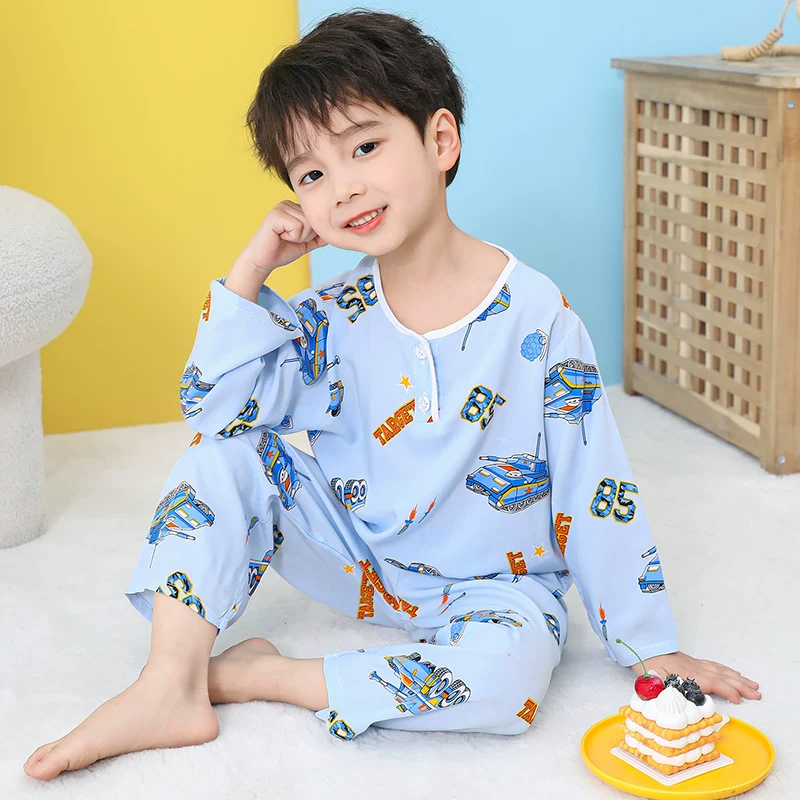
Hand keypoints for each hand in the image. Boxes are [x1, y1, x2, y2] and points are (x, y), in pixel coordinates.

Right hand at [240, 200, 327, 275]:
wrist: (264, 261)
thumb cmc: (282, 251)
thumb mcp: (306, 242)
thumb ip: (319, 236)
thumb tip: (335, 232)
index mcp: (295, 208)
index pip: (317, 219)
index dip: (311, 234)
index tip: (295, 238)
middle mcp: (288, 204)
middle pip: (313, 221)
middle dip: (305, 236)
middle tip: (289, 239)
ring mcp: (281, 207)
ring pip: (307, 223)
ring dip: (298, 237)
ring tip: (284, 237)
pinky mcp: (275, 214)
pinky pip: (297, 226)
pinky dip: (292, 236)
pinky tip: (280, 236)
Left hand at [632, 650, 760, 703]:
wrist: (642, 645)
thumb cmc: (646, 664)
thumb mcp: (651, 682)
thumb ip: (663, 694)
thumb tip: (671, 705)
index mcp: (688, 675)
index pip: (713, 683)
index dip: (728, 691)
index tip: (740, 700)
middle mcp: (695, 668)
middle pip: (722, 676)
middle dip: (741, 686)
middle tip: (757, 694)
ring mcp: (694, 663)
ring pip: (721, 670)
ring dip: (738, 678)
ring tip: (753, 685)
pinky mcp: (691, 661)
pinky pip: (714, 665)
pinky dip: (726, 670)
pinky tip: (732, 673)